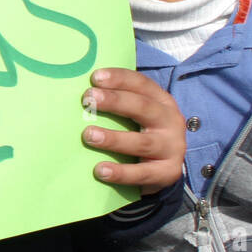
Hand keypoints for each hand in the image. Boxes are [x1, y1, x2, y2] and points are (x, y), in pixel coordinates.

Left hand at [81, 68, 185, 194]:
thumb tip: (79, 91)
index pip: (141, 84)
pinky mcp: (168, 172)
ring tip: (88, 135)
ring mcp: (172, 148)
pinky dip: (121, 172)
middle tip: (89, 98)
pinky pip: (142, 174)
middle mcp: (170, 121)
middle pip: (143, 108)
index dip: (119, 78)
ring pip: (141, 142)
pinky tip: (100, 170)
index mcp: (161, 101)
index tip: (95, 77)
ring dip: (113, 138)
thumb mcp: (135, 114)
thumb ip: (115, 102)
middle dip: (115, 101)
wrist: (164, 167)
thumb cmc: (138, 132)